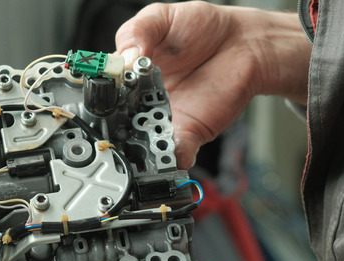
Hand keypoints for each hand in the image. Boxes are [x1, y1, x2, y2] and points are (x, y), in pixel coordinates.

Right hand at [115, 2, 310, 168]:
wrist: (244, 42)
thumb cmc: (202, 29)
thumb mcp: (160, 18)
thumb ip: (137, 32)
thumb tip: (126, 59)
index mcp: (128, 76)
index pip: (103, 92)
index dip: (99, 95)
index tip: (104, 92)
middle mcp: (140, 102)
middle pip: (116, 125)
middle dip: (113, 128)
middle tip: (119, 119)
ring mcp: (163, 120)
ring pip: (141, 144)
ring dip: (137, 148)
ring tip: (140, 139)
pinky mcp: (188, 133)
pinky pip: (175, 153)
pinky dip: (170, 159)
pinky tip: (168, 152)